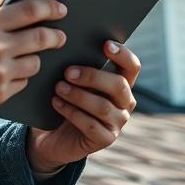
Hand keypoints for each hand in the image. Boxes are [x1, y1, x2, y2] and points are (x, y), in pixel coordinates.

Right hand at [0, 0, 67, 115]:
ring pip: (35, 63)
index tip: (61, 9)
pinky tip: (10, 72)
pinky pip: (23, 82)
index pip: (31, 11)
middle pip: (41, 38)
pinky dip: (20, 76)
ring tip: (27, 55)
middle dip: (56, 36)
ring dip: (35, 57)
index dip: (51, 8)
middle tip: (60, 36)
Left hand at [26, 38, 139, 172]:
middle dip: (92, 76)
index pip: (132, 67)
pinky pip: (91, 125)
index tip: (105, 44)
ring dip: (78, 95)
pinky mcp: (106, 139)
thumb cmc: (66, 100)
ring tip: (59, 87)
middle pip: (118, 85)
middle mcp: (125, 103)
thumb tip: (70, 48)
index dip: (122, 55)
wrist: (53, 135)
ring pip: (103, 106)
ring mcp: (117, 123)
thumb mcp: (74, 82)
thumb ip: (79, 68)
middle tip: (68, 72)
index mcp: (122, 83)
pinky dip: (72, 112)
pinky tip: (57, 103)